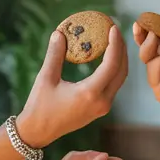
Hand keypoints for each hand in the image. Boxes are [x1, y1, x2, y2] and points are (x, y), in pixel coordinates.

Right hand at [17, 26, 127, 147]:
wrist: (38, 132)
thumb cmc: (40, 106)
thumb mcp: (45, 78)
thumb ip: (55, 55)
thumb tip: (59, 32)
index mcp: (90, 93)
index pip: (111, 64)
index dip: (115, 44)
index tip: (113, 27)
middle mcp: (102, 102)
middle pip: (122, 71)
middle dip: (121, 49)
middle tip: (115, 30)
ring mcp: (103, 107)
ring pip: (120, 79)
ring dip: (120, 59)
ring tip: (114, 41)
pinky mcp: (100, 109)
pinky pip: (113, 86)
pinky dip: (114, 70)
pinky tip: (107, 57)